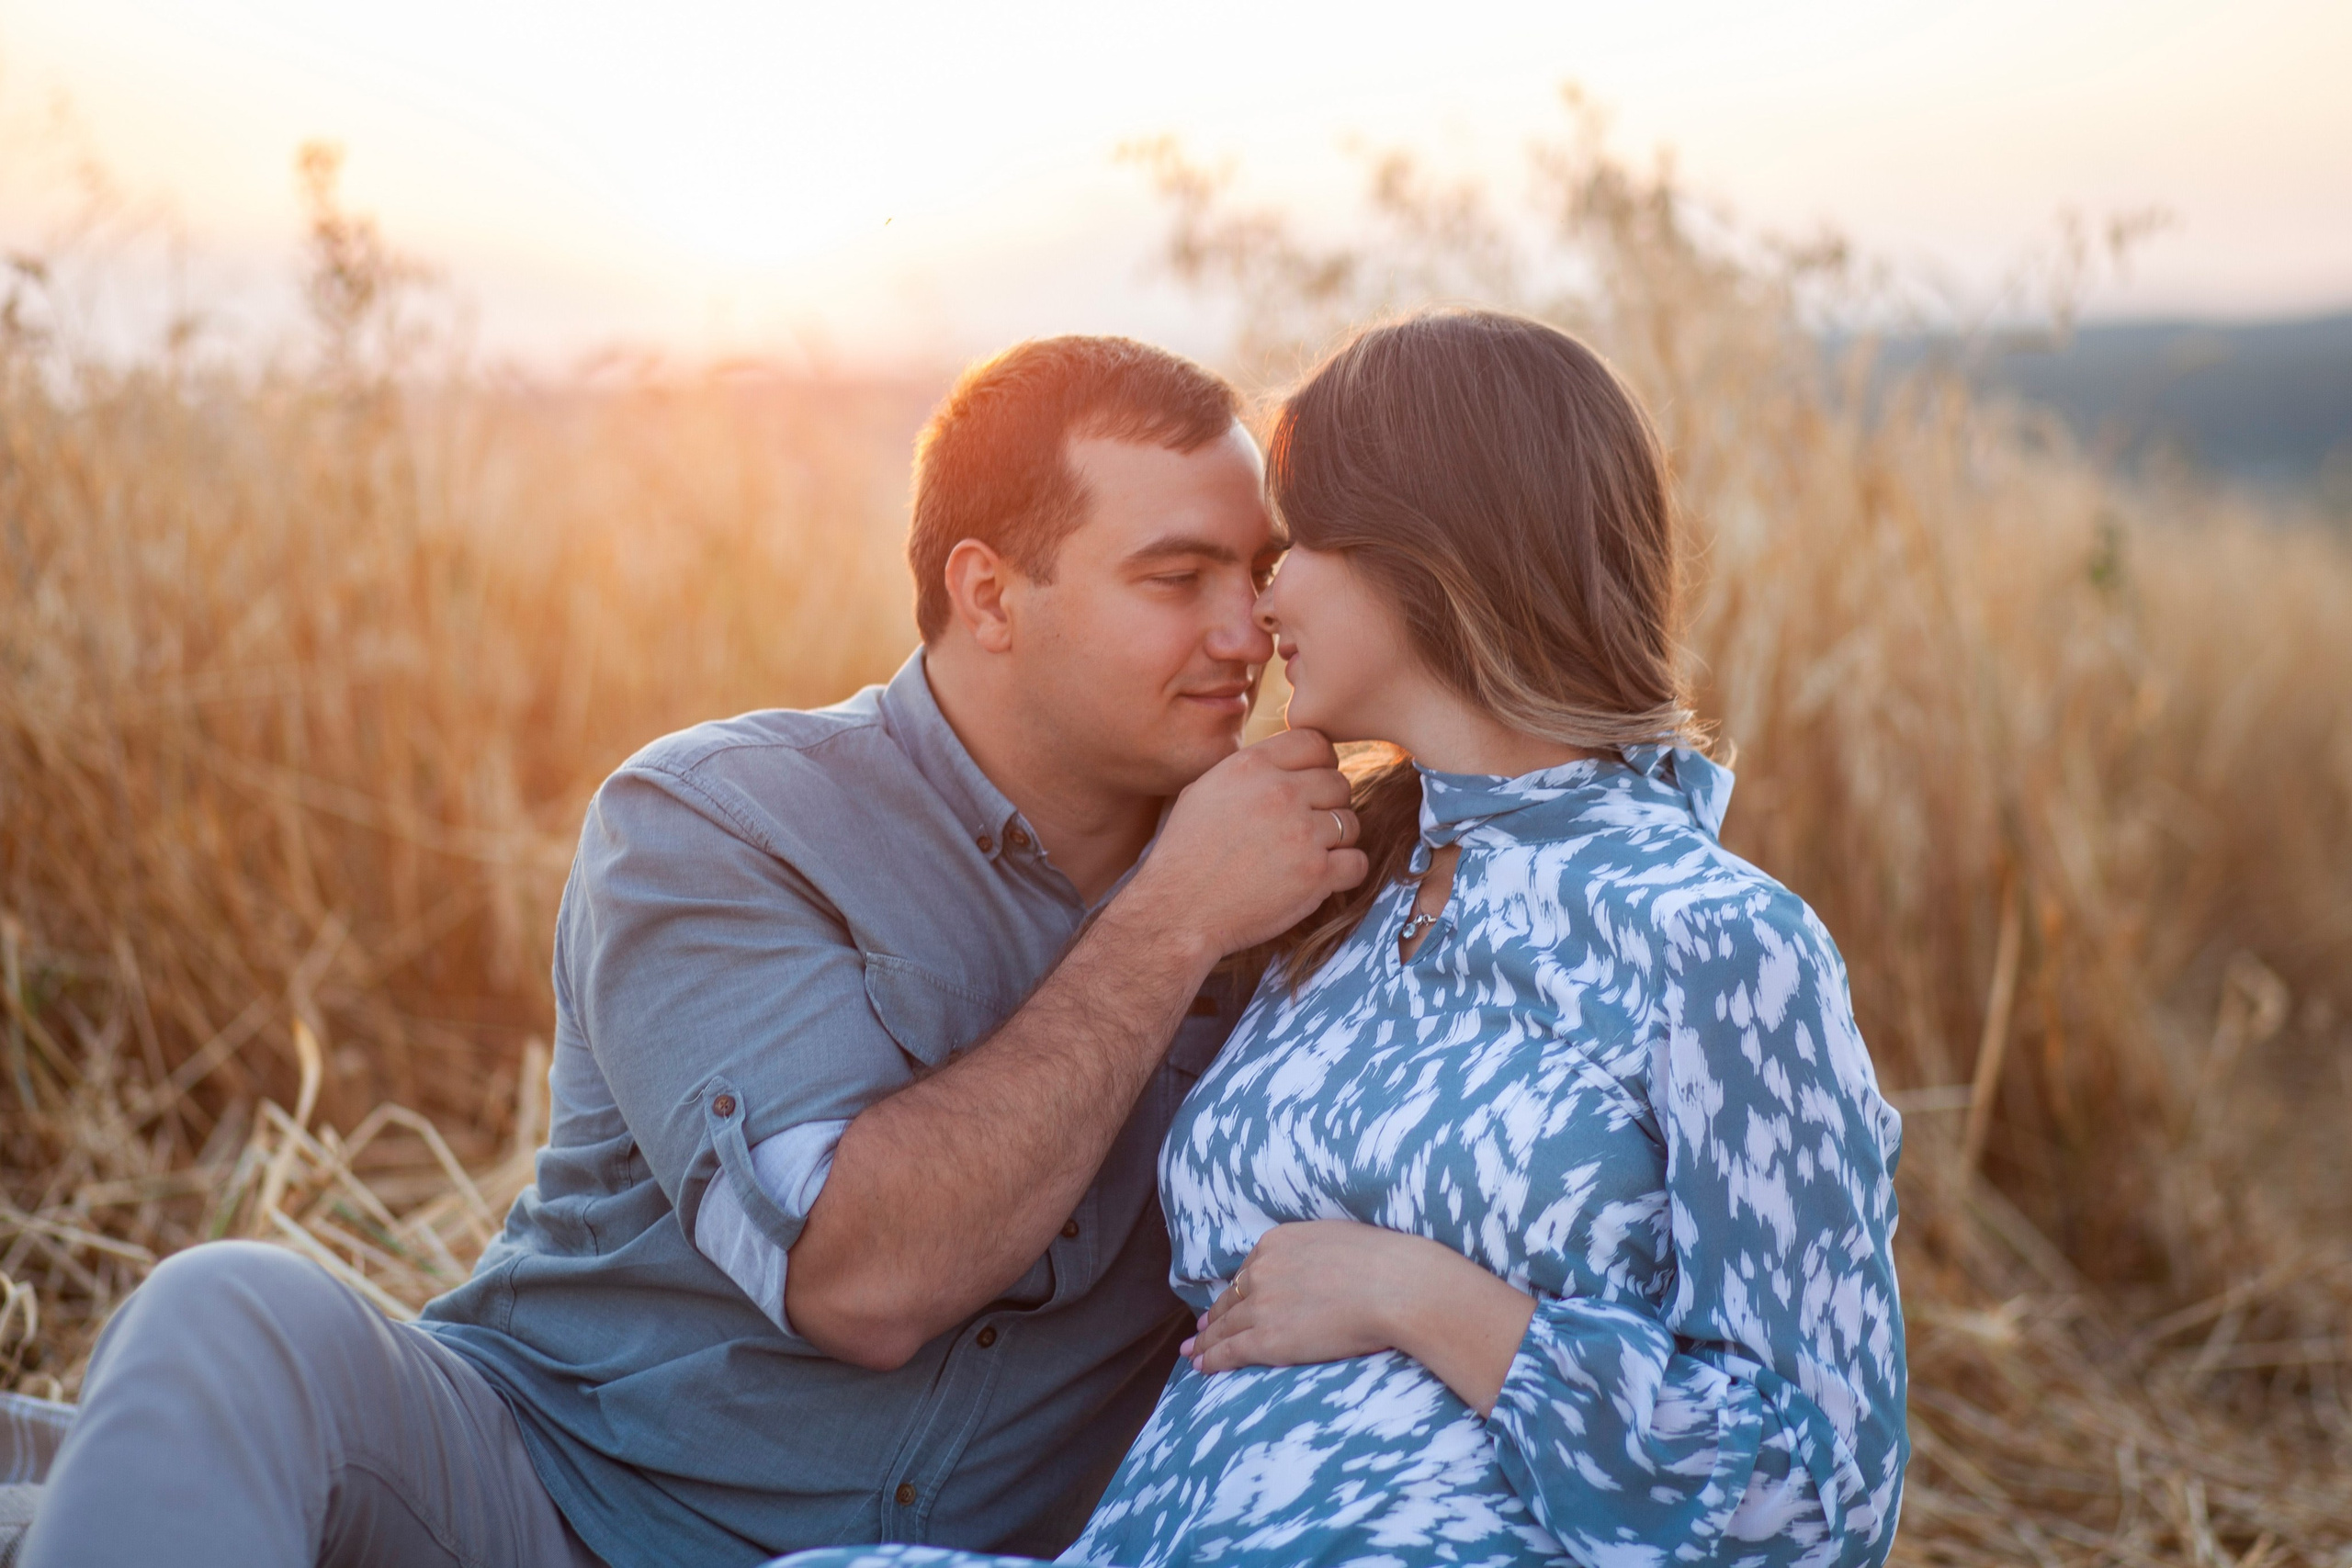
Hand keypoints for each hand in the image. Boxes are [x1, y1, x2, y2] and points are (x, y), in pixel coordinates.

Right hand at [1114, 729, 1367, 960]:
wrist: (1177, 911)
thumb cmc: (1184, 854)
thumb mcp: (1203, 790)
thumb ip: (1248, 770)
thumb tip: (1283, 760)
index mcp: (1251, 766)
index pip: (1316, 742)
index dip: (1320, 764)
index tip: (1310, 786)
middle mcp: (1280, 793)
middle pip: (1339, 783)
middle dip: (1328, 804)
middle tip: (1307, 828)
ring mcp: (1301, 833)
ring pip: (1351, 822)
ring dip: (1336, 840)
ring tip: (1306, 855)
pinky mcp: (1315, 874)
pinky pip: (1357, 862)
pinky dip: (1345, 872)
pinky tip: (1321, 878)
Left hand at [1183, 1220, 1537, 1416]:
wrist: (1395, 1286)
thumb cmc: (1385, 1264)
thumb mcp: (1341, 1240)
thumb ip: (1319, 1252)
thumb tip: (1325, 1264)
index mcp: (1278, 1242)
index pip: (1249, 1271)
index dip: (1238, 1290)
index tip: (1229, 1300)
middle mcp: (1262, 1270)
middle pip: (1231, 1298)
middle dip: (1213, 1316)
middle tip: (1198, 1331)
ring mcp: (1261, 1305)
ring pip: (1224, 1326)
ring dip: (1205, 1341)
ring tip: (1193, 1353)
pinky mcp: (1266, 1339)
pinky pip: (1229, 1351)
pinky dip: (1211, 1359)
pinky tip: (1201, 1367)